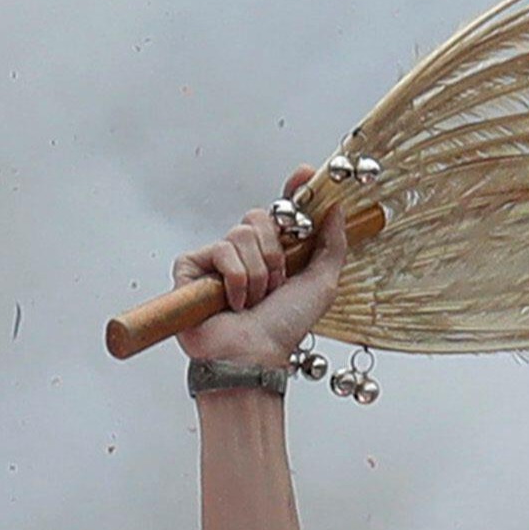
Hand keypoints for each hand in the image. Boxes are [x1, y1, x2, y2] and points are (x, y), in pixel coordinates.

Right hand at [177, 203, 344, 371]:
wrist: (254, 355)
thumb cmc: (283, 328)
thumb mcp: (321, 285)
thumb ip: (332, 245)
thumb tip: (337, 210)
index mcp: (272, 252)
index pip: (279, 211)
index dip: (293, 191)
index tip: (306, 175)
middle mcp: (243, 252)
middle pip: (258, 219)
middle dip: (274, 255)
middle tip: (275, 286)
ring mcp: (215, 259)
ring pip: (240, 235)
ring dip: (257, 274)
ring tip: (253, 301)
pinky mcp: (191, 266)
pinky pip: (221, 251)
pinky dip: (235, 279)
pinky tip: (233, 303)